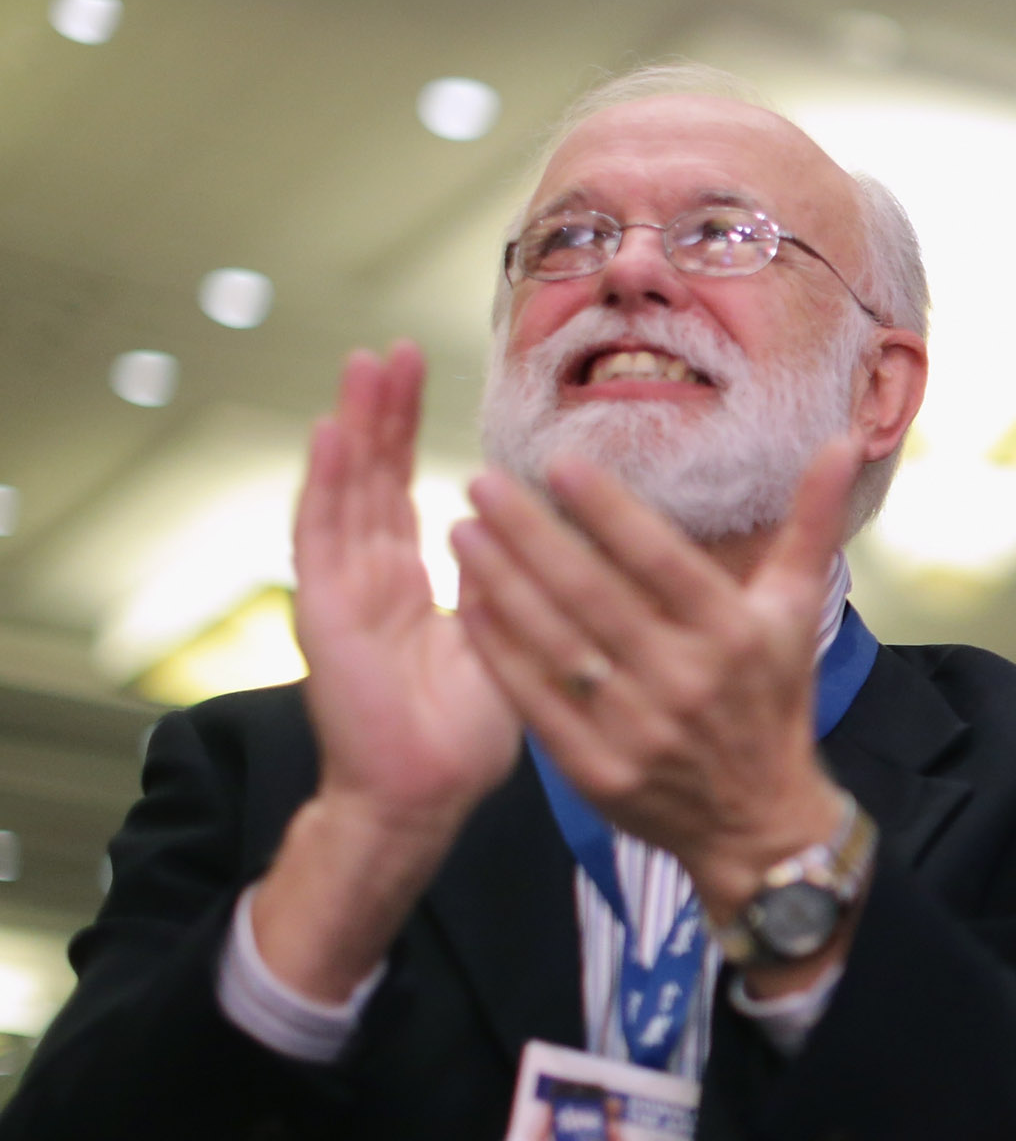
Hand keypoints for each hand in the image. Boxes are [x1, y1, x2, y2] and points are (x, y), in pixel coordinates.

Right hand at [292, 344, 519, 828]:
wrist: (425, 793)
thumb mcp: (508, 638)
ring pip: (344, 491)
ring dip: (352, 428)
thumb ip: (520, 585)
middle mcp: (367, 576)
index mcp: (405, 580)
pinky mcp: (324, 614)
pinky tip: (330, 434)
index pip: (401, 487)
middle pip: (369, 475)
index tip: (417, 370)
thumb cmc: (466, 730)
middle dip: (379, 410)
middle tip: (391, 347)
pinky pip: (320, 537)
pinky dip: (323, 482)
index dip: (406, 430)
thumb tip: (569, 539)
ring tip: (362, 368)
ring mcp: (341, 591)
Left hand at [450, 440, 854, 934]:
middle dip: (531, 535)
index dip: (608, 511)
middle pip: (594, 595)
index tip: (557, 462)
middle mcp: (687, 681)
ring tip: (462, 530)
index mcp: (735, 634)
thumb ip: (811, 524)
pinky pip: (535, 702)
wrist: (759, 820)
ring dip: (502, 583)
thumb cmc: (773, 699)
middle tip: (482, 483)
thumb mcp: (797, 612)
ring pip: (556, 644)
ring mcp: (638, 730)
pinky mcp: (597, 771)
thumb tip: (841, 441)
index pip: (661, 560)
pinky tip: (471, 603)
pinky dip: (499, 651)